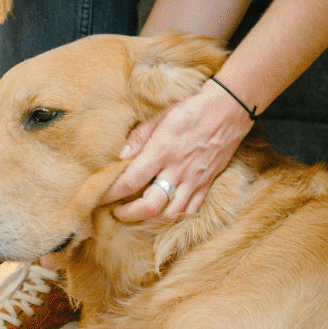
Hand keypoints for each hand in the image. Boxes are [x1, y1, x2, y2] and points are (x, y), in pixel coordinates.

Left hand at [102, 85, 253, 221]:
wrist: (229, 110)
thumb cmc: (192, 109)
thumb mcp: (161, 116)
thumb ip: (139, 137)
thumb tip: (120, 156)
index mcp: (162, 151)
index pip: (131, 180)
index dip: (111, 193)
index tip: (99, 196)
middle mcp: (178, 170)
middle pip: (151, 205)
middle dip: (129, 214)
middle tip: (117, 210)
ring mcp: (194, 180)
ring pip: (170, 213)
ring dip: (150, 219)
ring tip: (138, 213)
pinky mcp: (207, 184)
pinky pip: (190, 210)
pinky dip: (174, 216)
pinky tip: (164, 211)